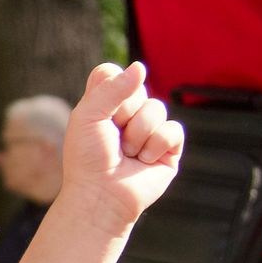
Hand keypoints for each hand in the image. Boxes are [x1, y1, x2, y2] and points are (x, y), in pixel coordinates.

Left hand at [57, 62, 182, 228]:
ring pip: (157, 108)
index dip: (109, 87)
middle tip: (112, 137)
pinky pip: (173, 130)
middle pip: (137, 87)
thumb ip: (112, 88)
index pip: (111, 72)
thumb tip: (141, 67)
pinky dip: (156, 146)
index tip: (99, 111)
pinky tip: (144, 161)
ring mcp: (149, 129)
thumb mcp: (89, 116)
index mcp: (103, 103)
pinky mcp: (168, 148)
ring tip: (127, 154)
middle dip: (123, 113)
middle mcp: (127, 113)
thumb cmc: (88, 158)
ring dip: (138, 135)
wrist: (101, 195)